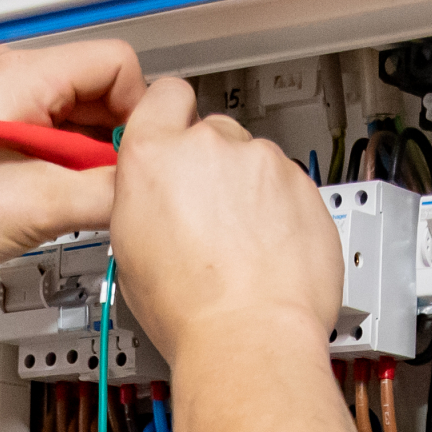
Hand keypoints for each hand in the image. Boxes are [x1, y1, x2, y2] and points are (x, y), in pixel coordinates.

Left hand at [0, 39, 145, 278]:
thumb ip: (110, 192)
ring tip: (67, 194)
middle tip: (105, 185)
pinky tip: (47, 193)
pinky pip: (47, 125)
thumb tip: (148, 187)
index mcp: (20, 75)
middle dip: (111, 138)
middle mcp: (5, 71)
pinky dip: (60, 159)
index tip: (136, 156)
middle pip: (97, 86)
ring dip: (85, 154)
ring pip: (74, 109)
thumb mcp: (42, 208)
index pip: (117, 63)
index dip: (138, 112)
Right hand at [104, 77, 340, 372]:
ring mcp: (262, 162)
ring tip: (242, 244)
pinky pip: (289, 186)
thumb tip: (153, 195)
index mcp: (154, 156)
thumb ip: (143, 197)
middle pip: (212, 132)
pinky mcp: (303, 184)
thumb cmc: (188, 308)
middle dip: (212, 166)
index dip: (170, 117)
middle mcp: (209, 146)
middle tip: (208, 217)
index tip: (175, 138)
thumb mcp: (128, 248)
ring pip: (254, 161)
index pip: (163, 96)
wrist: (249, 336)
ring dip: (250, 191)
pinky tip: (269, 250)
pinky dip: (283, 210)